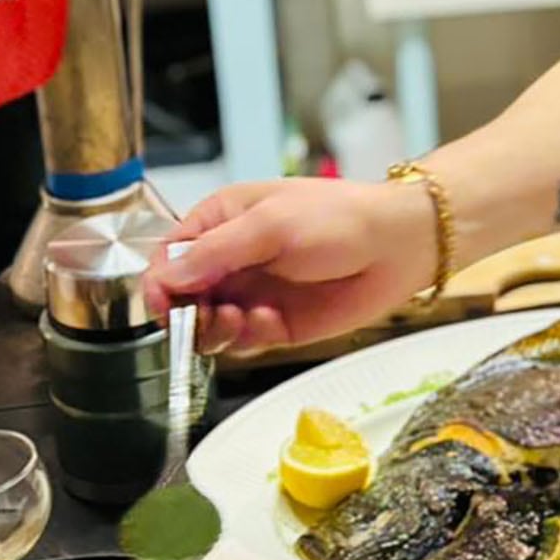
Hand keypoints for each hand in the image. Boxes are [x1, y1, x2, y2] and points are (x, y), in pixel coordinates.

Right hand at [142, 177, 438, 356]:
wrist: (399, 245)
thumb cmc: (342, 217)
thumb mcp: (272, 224)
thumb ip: (216, 251)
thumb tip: (167, 273)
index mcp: (221, 220)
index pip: (168, 257)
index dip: (160, 284)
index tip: (166, 303)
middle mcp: (231, 259)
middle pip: (180, 298)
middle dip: (186, 313)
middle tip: (209, 315)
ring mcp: (252, 292)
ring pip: (206, 326)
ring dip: (214, 330)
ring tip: (239, 319)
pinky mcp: (275, 323)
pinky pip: (242, 342)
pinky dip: (250, 338)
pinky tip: (272, 322)